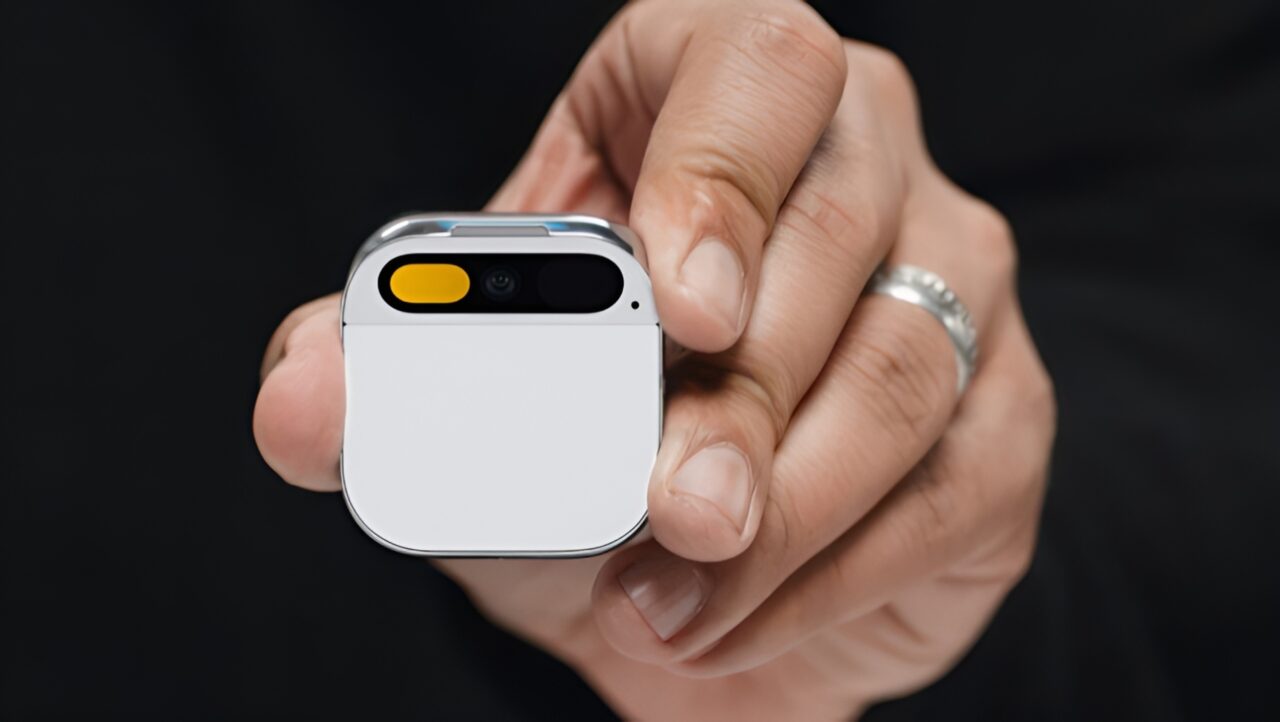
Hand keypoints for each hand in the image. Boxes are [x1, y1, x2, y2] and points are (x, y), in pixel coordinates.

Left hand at [254, 0, 1055, 717]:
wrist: (700, 584)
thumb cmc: (588, 448)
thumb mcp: (476, 402)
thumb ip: (382, 388)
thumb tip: (299, 403)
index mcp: (717, 100)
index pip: (754, 64)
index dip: (719, 166)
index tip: (676, 304)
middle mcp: (862, 165)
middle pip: (837, 224)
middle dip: (744, 385)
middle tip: (667, 502)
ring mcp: (953, 284)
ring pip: (901, 364)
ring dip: (782, 500)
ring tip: (668, 593)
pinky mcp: (1004, 416)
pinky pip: (945, 486)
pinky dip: (827, 574)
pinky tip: (730, 617)